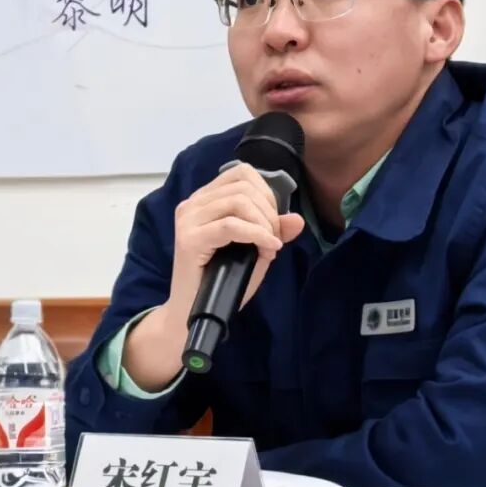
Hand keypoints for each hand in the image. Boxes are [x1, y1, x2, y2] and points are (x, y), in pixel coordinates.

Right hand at [164, 162, 304, 328]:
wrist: (192, 313)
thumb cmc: (221, 281)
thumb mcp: (254, 251)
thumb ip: (273, 231)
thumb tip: (297, 219)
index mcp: (205, 199)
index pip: (242, 173)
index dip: (266, 193)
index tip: (273, 222)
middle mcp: (193, 204)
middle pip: (243, 186)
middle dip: (269, 212)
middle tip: (273, 239)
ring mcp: (188, 220)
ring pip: (238, 202)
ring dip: (264, 224)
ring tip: (268, 247)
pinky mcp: (189, 239)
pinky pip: (231, 225)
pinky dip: (256, 235)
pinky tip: (267, 248)